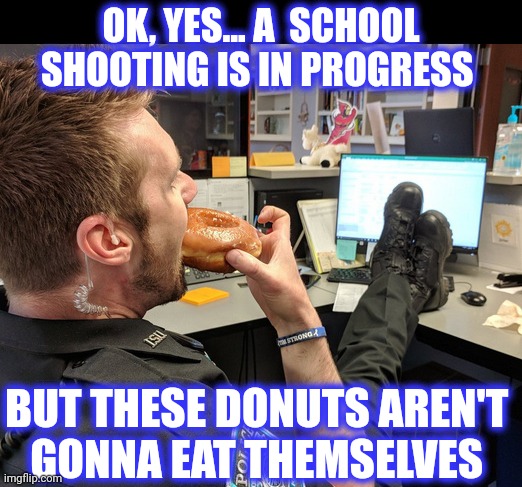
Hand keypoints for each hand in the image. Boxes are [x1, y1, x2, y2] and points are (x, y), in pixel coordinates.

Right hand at [225, 205, 320, 335]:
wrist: (289, 316)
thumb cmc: (292, 296)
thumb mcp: (271, 278)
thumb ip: (251, 265)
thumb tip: (234, 254)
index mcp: (280, 245)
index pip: (281, 218)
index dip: (271, 212)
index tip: (259, 216)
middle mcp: (270, 250)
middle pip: (255, 231)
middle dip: (242, 229)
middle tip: (229, 231)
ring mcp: (261, 261)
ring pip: (245, 245)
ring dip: (234, 244)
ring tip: (223, 244)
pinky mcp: (253, 272)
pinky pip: (240, 259)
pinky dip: (231, 258)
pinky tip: (225, 261)